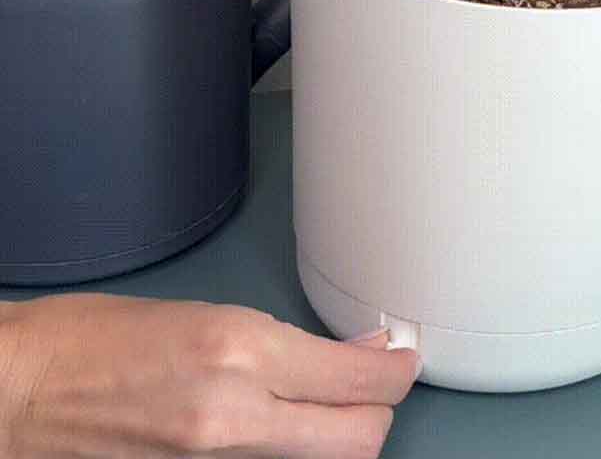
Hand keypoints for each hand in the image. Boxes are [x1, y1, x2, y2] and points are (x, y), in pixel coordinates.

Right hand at [0, 293, 419, 457]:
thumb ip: (285, 343)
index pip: (358, 379)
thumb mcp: (206, 316)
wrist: (20, 393)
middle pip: (359, 439)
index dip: (396, 370)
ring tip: (331, 406)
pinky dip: (294, 455)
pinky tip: (286, 430)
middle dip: (378, 411)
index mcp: (240, 352)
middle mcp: (234, 415)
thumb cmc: (96, 339)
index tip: (401, 359)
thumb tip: (351, 352)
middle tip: (377, 384)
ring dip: (341, 436)